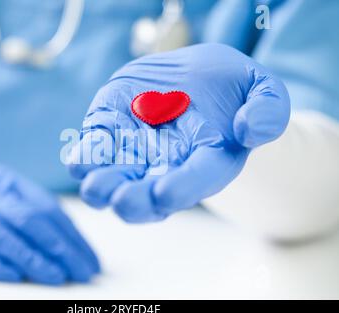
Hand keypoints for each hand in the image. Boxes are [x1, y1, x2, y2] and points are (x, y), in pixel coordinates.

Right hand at [0, 145, 98, 283]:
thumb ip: (29, 209)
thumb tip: (68, 241)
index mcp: (8, 181)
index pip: (48, 210)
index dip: (73, 237)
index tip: (89, 260)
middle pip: (30, 220)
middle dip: (60, 248)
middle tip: (81, 271)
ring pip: (2, 234)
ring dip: (32, 257)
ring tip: (56, 277)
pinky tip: (13, 276)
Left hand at [67, 44, 289, 222]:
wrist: (195, 76)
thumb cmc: (231, 87)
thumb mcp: (263, 90)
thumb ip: (267, 110)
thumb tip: (247, 129)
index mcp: (209, 158)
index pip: (198, 178)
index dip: (183, 188)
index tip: (165, 194)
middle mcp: (170, 164)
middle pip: (150, 192)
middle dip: (135, 201)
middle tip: (123, 201)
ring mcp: (137, 152)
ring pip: (117, 177)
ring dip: (102, 185)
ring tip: (94, 185)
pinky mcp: (112, 131)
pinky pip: (95, 150)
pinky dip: (84, 157)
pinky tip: (79, 158)